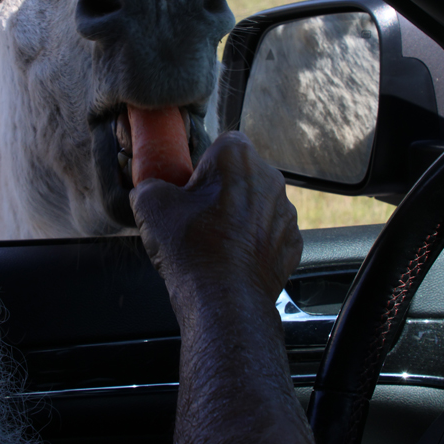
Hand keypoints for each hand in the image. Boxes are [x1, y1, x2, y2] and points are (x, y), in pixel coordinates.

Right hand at [130, 131, 301, 313]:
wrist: (222, 300)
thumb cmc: (191, 250)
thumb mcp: (149, 205)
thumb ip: (151, 183)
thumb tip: (152, 187)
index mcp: (238, 158)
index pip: (223, 143)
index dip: (204, 163)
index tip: (191, 185)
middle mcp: (270, 179)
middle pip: (242, 174)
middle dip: (223, 189)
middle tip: (198, 214)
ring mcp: (286, 212)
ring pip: (258, 203)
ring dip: (240, 215)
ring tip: (214, 240)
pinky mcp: (293, 242)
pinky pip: (270, 232)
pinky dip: (254, 241)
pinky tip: (233, 257)